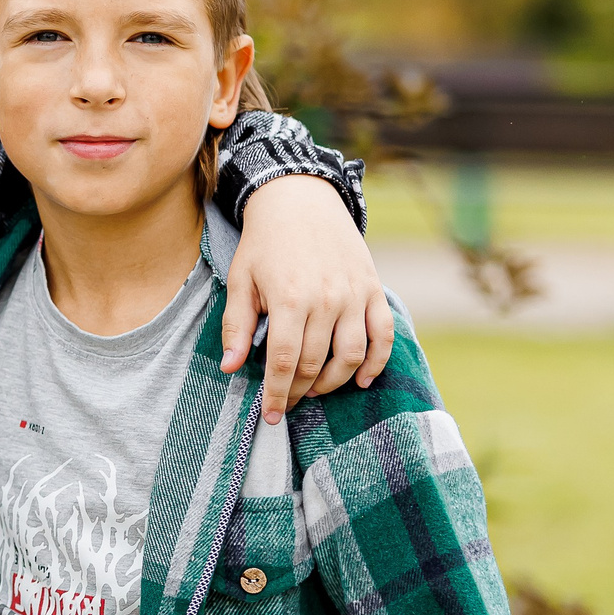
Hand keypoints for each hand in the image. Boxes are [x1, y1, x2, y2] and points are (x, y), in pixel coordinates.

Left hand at [222, 174, 393, 423]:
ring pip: (352, 355)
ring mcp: (355, 295)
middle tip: (288, 402)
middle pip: (317, 363)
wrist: (301, 200)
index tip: (271, 414)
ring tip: (315, 390)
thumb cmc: (264, 243)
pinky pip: (383, 335)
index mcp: (289, 299)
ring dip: (335, 382)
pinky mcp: (373, 289)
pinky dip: (376, 362)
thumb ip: (237, 325)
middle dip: (301, 391)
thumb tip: (230, 368)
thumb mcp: (240, 280)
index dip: (277, 392)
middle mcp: (327, 299)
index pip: (285, 361)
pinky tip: (360, 380)